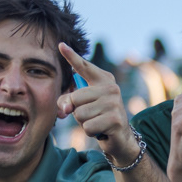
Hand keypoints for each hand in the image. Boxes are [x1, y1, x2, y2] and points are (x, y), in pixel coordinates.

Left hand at [56, 43, 134, 162]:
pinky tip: (101, 130)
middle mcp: (111, 88)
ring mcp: (114, 103)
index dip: (71, 56)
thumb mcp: (82, 106)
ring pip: (80, 114)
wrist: (120, 137)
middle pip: (75, 98)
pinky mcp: (115, 120)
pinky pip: (87, 127)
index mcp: (103, 80)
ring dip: (84, 122)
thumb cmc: (98, 116)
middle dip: (77, 110)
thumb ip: (67, 102)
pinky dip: (90, 132)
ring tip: (97, 121)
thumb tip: (66, 108)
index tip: (60, 45)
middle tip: (91, 114)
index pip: (84, 66)